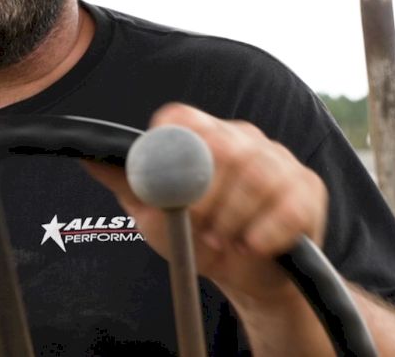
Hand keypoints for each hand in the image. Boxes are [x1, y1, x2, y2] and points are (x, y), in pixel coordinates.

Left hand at [85, 103, 327, 303]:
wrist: (244, 275)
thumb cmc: (194, 235)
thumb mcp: (152, 213)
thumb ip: (126, 181)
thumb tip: (87, 154)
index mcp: (199, 135)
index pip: (181, 119)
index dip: (173, 154)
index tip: (169, 191)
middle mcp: (240, 137)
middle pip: (222, 146)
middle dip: (205, 197)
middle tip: (197, 230)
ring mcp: (277, 159)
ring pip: (257, 175)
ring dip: (233, 219)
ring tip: (221, 241)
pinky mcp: (307, 187)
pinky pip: (289, 204)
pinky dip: (265, 233)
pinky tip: (252, 245)